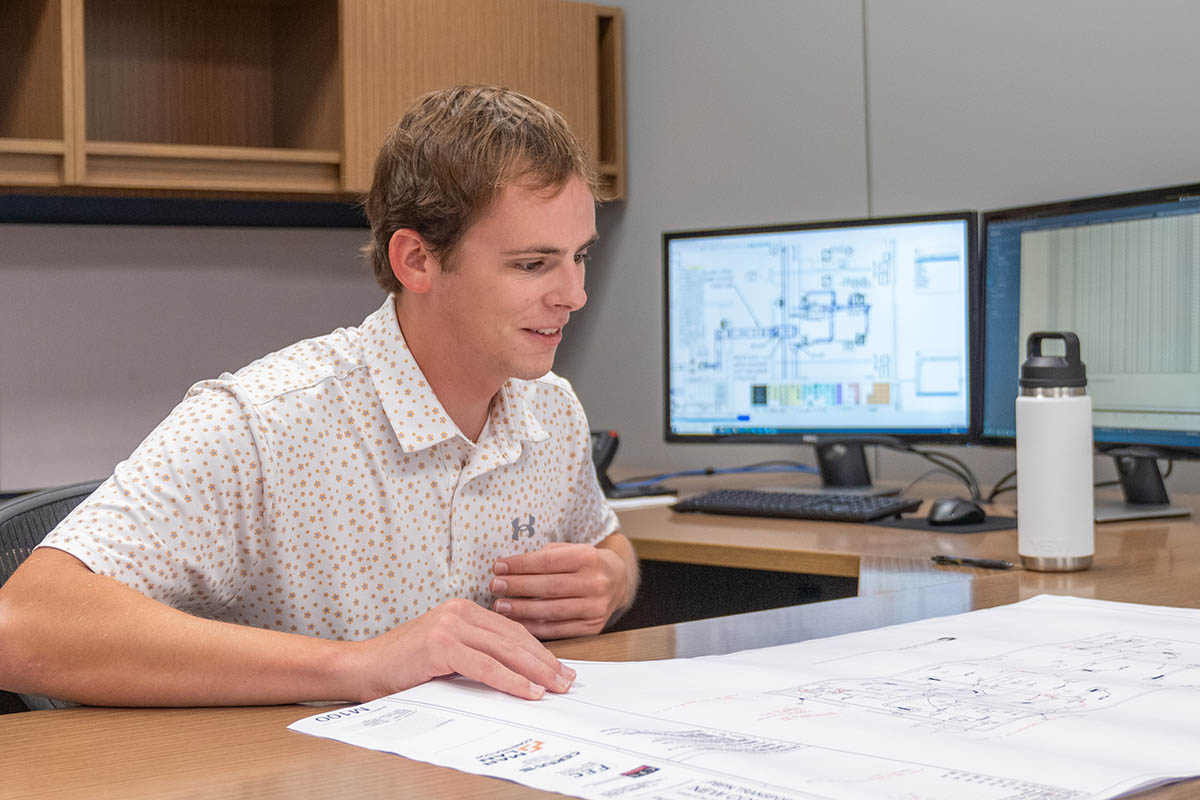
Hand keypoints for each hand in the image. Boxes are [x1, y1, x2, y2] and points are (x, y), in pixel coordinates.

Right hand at [347, 598, 575, 701]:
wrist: (360, 668)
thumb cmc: (401, 667)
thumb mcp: (445, 653)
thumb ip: (474, 654)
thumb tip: (515, 674)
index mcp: (462, 610)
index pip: (511, 630)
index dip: (539, 650)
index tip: (559, 668)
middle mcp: (459, 612)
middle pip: (514, 638)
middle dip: (545, 661)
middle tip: (567, 680)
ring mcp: (450, 626)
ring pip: (505, 650)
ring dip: (535, 671)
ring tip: (555, 687)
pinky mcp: (442, 645)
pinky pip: (486, 666)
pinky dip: (511, 680)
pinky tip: (528, 692)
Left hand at [491, 539, 633, 638]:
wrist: (618, 580)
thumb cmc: (586, 563)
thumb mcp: (570, 549)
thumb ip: (545, 556)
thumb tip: (509, 567)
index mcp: (588, 557)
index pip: (548, 561)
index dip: (520, 565)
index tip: (498, 566)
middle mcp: (595, 582)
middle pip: (548, 586)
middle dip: (517, 586)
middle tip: (495, 586)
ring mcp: (595, 607)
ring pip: (552, 610)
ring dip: (522, 609)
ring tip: (501, 606)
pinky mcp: (593, 627)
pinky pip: (559, 630)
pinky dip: (535, 627)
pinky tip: (517, 623)